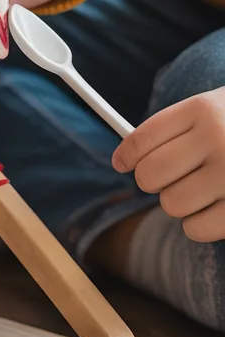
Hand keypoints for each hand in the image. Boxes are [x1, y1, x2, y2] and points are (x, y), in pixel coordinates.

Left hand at [113, 89, 224, 241]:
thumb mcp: (218, 107)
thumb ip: (177, 126)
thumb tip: (125, 156)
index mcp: (204, 109)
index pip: (143, 138)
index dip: (126, 154)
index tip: (122, 162)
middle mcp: (217, 138)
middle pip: (149, 176)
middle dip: (154, 180)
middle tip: (171, 176)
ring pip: (171, 204)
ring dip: (180, 202)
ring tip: (202, 189)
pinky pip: (196, 229)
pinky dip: (199, 224)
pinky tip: (215, 208)